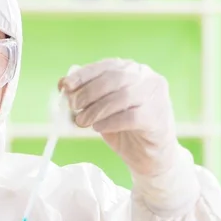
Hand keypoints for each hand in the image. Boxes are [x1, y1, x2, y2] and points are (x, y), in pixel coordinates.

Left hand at [60, 59, 178, 176]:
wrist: (148, 155)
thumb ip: (86, 95)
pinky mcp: (157, 118)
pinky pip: (130, 117)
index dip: (83, 75)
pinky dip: (110, 122)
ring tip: (82, 121)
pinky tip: (99, 128)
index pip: (106, 65)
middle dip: (88, 92)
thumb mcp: (100, 108)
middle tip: (73, 107)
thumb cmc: (123, 128)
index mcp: (132, 70)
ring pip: (122, 97)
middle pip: (114, 78)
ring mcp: (156, 97)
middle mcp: (147, 78)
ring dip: (96, 110)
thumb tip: (63, 84)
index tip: (65, 86)